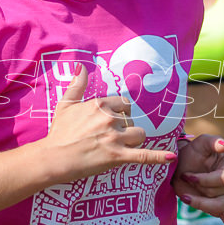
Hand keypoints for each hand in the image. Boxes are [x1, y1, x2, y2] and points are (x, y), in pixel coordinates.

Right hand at [42, 65, 176, 182]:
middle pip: (132, 120)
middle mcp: (110, 119)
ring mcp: (115, 138)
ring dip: (134, 141)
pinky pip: (143, 156)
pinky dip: (158, 157)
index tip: (112, 121)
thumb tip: (79, 66)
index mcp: (100, 105)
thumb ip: (76, 84)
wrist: (53, 157)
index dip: (121, 113)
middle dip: (126, 128)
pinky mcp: (118, 157)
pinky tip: (171, 157)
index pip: (124, 104)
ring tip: (120, 147)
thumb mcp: (65, 104)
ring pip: (139, 135)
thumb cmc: (59, 132)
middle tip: (111, 137)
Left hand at [172, 134, 223, 224]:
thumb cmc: (192, 153)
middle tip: (186, 180)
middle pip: (220, 194)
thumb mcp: (200, 143)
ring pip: (219, 207)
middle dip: (200, 189)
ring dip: (201, 204)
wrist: (181, 165)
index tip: (187, 175)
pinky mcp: (222, 206)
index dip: (204, 180)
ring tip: (187, 196)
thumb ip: (213, 142)